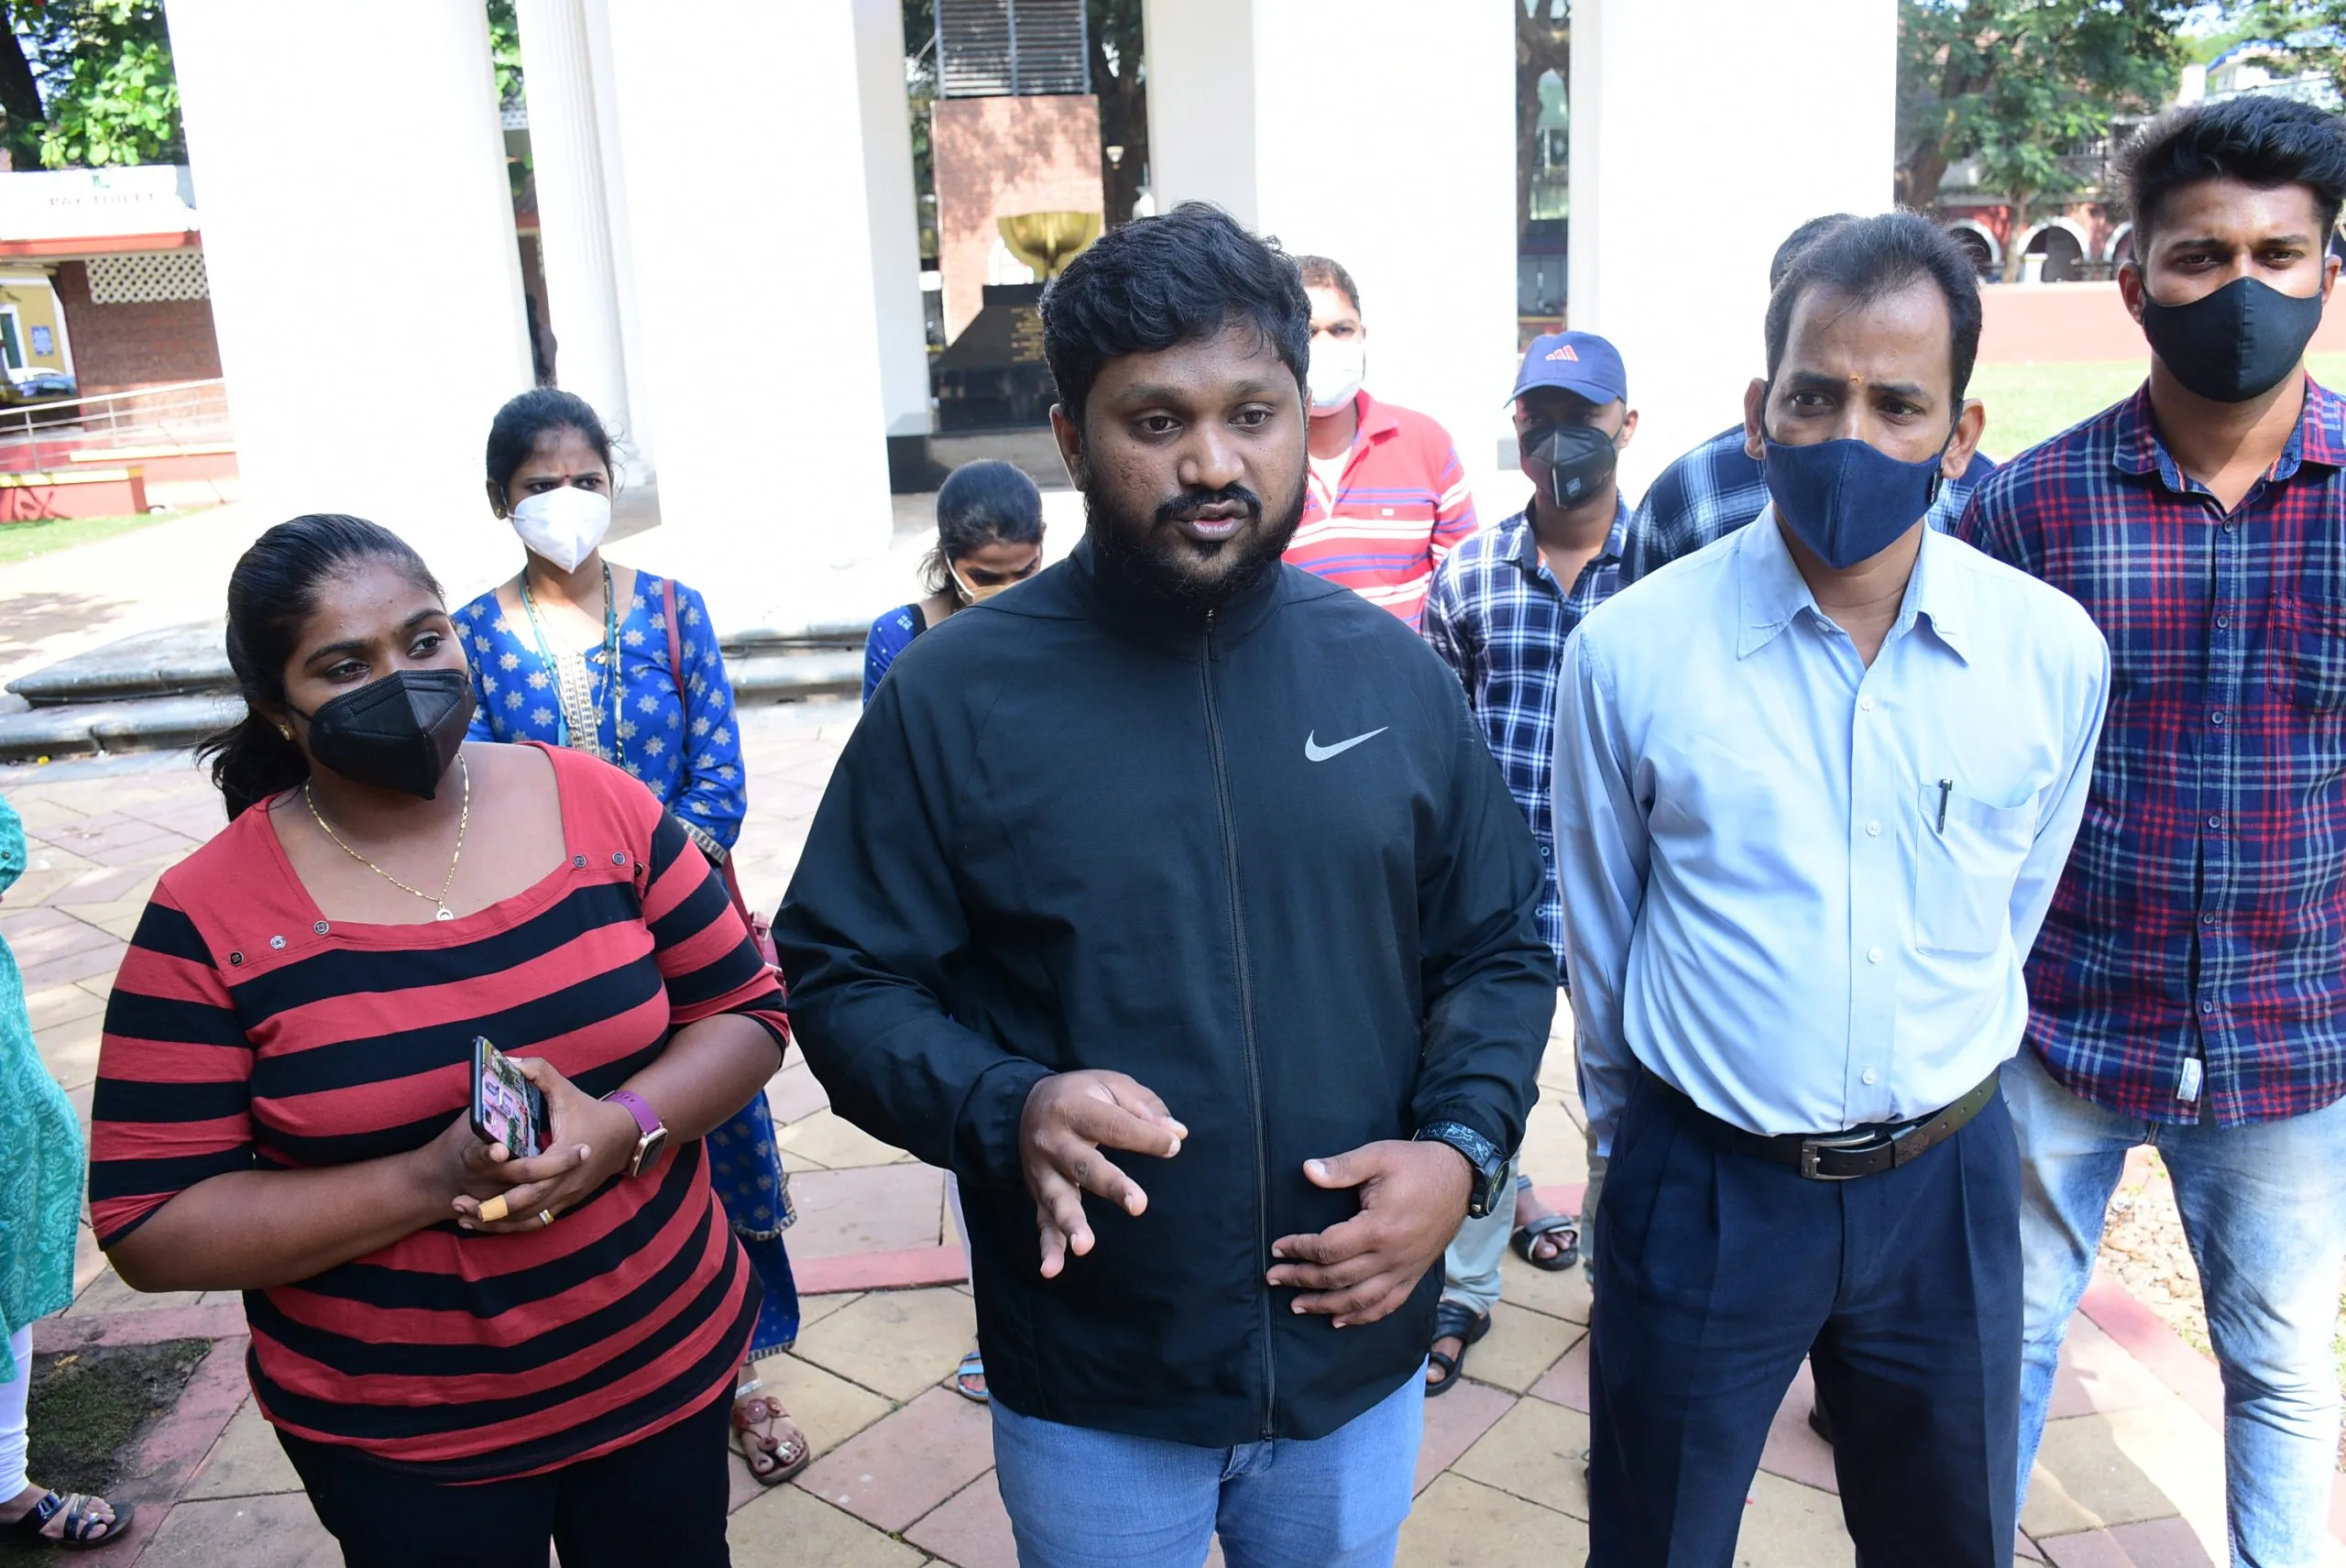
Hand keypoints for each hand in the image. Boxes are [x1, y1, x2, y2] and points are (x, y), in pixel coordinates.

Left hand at [451, 1057, 640, 1234]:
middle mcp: (565, 1181)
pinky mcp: (564, 1204)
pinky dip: (511, 1227)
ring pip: (528, 1219)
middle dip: (491, 1209)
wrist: (624, 1137)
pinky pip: (536, 1222)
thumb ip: (539, 1071)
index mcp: (564, 1153)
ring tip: (465, 1219)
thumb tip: (508, 1061)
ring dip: (496, 1223)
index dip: (509, 1171)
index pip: (536, 1168)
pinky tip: (487, 1225)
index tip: (481, 1172)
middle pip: (526, 1204)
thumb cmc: (590, 1112)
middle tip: (459, 1205)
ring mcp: (566, 1196)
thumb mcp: (566, 1088)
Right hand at [1019, 1070, 1186, 1279]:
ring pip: (1058, 1198)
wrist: (1023, 1105)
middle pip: (1084, 1165)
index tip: (1174, 1145)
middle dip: (1111, 1185)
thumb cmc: (1081, 1095)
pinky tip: (1052, 1269)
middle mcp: (1053, 1141)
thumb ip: (1144, 1107)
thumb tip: (1178, 1133)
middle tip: (1138, 1205)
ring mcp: (1042, 1171)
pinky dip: (1048, 1247)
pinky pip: (1042, 1223)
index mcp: (1074, 1108)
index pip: (1114, 1124)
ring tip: (1084, 1246)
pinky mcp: (1037, 1193)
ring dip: (1071, 1223)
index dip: (1145, 1136)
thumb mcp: (1110, 1085)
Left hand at [1265, 1140, 1473, 1326]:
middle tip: (1273, 1278)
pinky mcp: (1414, 1275)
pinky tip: (1339, 1320)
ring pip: (1359, 1300)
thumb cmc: (1415, 1164)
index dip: (1299, 1250)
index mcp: (1379, 1228)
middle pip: (1338, 1278)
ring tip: (1297, 1306)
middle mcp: (1392, 1256)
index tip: (1277, 1247)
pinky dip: (1362, 1317)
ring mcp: (1405, 1270)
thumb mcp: (1378, 1156)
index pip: (1328, 1249)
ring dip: (1325, 1305)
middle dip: (1301, 1280)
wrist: (1460, 1177)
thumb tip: (1306, 1170)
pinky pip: (1387, 1305)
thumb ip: (1341, 1167)